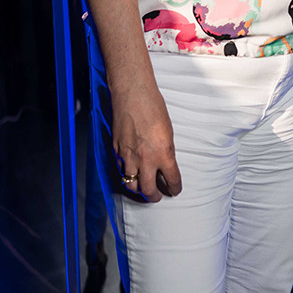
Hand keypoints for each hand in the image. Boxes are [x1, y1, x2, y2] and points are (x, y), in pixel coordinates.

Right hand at [112, 80, 181, 202]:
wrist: (133, 96)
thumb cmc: (154, 109)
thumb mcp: (168, 132)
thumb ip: (166, 151)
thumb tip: (165, 163)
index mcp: (164, 154)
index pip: (172, 180)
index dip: (175, 188)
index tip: (175, 190)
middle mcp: (145, 160)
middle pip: (149, 190)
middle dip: (155, 196)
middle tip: (158, 197)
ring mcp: (129, 157)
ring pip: (131, 185)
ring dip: (138, 190)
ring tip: (143, 189)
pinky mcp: (117, 152)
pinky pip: (122, 171)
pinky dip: (127, 175)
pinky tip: (131, 174)